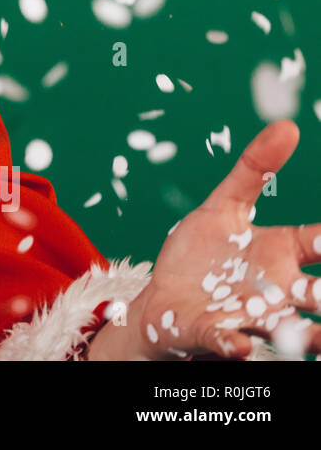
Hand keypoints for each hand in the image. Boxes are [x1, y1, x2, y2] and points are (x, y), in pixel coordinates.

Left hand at [91, 120, 320, 359]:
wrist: (164, 299)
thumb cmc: (203, 254)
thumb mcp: (224, 205)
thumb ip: (254, 170)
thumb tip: (287, 124)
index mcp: (283, 254)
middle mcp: (277, 291)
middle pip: (320, 295)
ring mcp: (248, 316)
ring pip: (290, 329)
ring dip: (308, 333)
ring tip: (319, 337)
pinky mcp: (213, 332)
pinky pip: (229, 342)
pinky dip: (235, 344)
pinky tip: (240, 345)